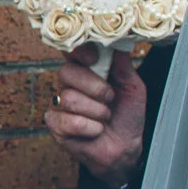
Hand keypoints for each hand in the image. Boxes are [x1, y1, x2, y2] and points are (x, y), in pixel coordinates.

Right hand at [45, 46, 148, 188]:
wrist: (125, 147)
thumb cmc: (127, 116)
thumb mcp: (132, 86)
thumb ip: (123, 65)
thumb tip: (117, 40)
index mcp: (85, 71)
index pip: (72, 52)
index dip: (80, 52)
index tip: (94, 58)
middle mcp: (68, 85)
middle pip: (66, 73)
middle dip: (95, 87)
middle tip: (110, 98)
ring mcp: (59, 105)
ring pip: (69, 99)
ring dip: (97, 112)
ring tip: (105, 118)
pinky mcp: (55, 126)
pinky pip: (68, 121)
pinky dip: (90, 128)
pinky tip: (96, 131)